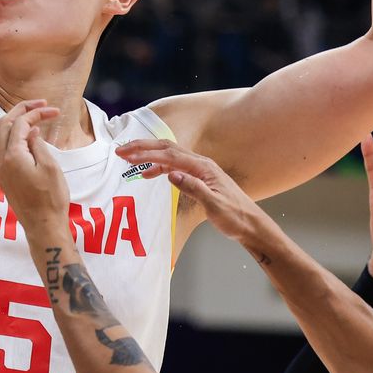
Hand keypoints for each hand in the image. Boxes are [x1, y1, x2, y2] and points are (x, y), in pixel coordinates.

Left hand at [0, 100, 67, 223]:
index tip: (54, 111)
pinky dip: (15, 137)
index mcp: (12, 156)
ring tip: (35, 117)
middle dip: (21, 110)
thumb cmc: (51, 199)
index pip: (20, 124)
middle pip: (4, 125)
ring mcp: (0, 170)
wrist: (43, 226)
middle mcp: (1, 161)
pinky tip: (29, 137)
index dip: (36, 113)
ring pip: (2, 136)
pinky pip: (4, 149)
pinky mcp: (4, 177)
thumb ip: (38, 145)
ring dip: (16, 123)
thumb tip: (31, 131)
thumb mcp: (50, 167)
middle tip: (41, 105)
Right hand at [113, 138, 269, 244]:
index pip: (169, 155)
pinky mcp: (199, 178)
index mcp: (203, 168)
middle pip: (167, 148)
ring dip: (149, 156)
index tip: (127, 155)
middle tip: (121, 151)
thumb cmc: (235, 217)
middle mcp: (201, 164)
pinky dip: (159, 166)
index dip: (146, 153)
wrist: (251, 225)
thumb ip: (193, 188)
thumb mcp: (214, 205)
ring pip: (169, 155)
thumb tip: (170, 174)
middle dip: (143, 147)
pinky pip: (175, 166)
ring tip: (129, 160)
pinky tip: (149, 173)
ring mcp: (201, 170)